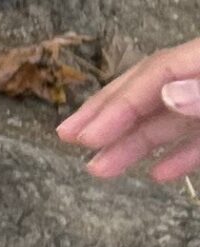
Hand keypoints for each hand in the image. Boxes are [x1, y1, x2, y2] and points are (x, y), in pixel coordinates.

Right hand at [61, 34, 199, 182]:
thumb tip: (169, 93)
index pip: (155, 72)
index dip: (119, 103)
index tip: (86, 137)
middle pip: (152, 90)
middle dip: (109, 115)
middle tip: (66, 137)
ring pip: (170, 119)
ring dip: (134, 143)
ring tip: (98, 168)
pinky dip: (180, 155)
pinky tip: (157, 174)